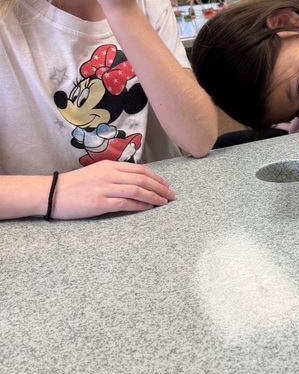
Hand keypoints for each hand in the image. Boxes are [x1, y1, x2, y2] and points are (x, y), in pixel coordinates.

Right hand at [52, 161, 175, 218]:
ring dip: (154, 197)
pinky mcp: (100, 203)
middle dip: (160, 187)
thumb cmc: (74, 185)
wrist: (51, 193)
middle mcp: (109, 174)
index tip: (166, 185)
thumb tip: (137, 182)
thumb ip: (115, 175)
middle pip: (142, 179)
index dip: (156, 177)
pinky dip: (141, 205)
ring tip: (164, 202)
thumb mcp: (96, 173)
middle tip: (172, 195)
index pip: (140, 169)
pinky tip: (149, 208)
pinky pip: (126, 203)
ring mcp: (105, 188)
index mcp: (109, 165)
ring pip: (137, 190)